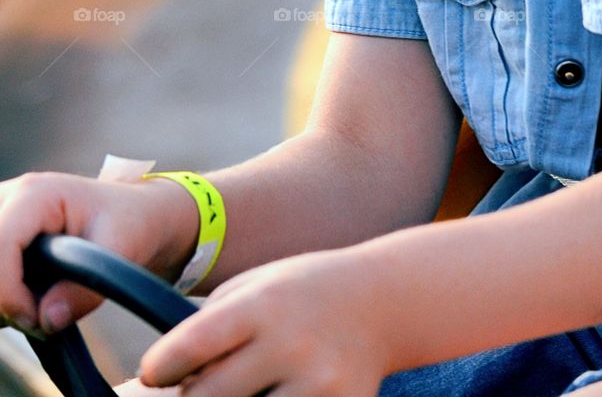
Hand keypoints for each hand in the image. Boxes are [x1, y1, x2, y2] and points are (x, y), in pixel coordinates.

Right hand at [0, 171, 196, 333]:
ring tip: (38, 302)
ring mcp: (0, 214)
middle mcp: (9, 197)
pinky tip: (28, 296)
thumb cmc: (130, 223)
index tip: (36, 317)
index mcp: (36, 194)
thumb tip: (47, 320)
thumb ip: (84, 291)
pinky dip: (3, 296)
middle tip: (38, 314)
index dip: (8, 292)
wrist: (135, 216)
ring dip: (3, 299)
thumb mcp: (121, 253)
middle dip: (4, 298)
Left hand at [138, 246, 388, 396]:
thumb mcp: (257, 285)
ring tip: (233, 390)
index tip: (151, 374)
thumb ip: (211, 323)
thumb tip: (160, 379)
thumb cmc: (302, 292)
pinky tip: (266, 396)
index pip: (194, 343)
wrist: (381, 300)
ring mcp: (318, 385)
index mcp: (265, 304)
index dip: (161, 365)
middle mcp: (291, 343)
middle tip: (195, 387)